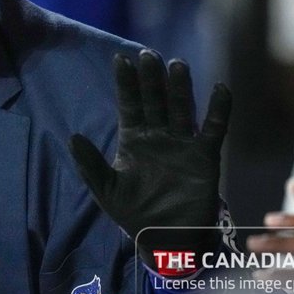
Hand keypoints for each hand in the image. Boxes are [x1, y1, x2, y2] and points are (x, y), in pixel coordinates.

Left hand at [70, 49, 230, 248]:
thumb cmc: (133, 214)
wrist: (166, 239)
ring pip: (181, 107)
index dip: (126, 83)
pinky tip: (220, 88)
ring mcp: (182, 144)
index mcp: (133, 140)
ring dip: (179, 87)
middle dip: (151, 78)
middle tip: (148, 54)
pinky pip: (214, 128)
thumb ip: (90, 164)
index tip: (120, 59)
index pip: (129, 105)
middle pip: (154, 100)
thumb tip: (73, 137)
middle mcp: (158, 136)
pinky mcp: (205, 156)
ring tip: (176, 64)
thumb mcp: (106, 190)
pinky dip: (219, 109)